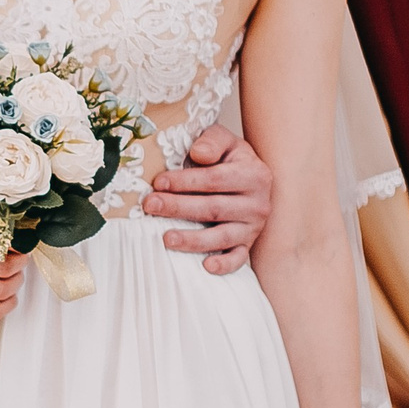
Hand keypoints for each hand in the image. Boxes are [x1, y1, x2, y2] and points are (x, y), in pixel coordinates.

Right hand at [0, 242, 28, 319]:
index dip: (17, 245)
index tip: (22, 243)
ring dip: (16, 283)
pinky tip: (10, 297)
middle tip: (21, 259)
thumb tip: (18, 231)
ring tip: (16, 276)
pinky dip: (8, 305)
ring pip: (1, 291)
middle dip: (20, 263)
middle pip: (4, 267)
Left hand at [143, 124, 273, 274]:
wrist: (251, 179)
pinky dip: (224, 265)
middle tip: (150, 205)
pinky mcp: (247, 245)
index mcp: (254, 174)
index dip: (185, 181)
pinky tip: (206, 266)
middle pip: (214, 208)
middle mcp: (258, 203)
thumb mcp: (224, 141)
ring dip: (193, 239)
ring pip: (222, 236)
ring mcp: (253, 227)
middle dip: (178, 207)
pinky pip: (238, 258)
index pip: (215, 179)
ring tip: (166, 238)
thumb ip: (212, 141)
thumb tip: (198, 154)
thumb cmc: (229, 158)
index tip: (158, 182)